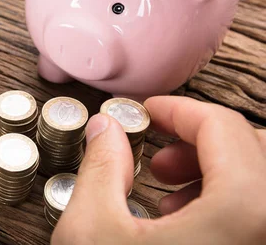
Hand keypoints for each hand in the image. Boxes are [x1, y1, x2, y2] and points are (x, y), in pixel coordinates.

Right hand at [51, 96, 265, 244]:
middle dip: (198, 140)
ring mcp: (262, 243)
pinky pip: (257, 216)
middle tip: (158, 149)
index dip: (176, 109)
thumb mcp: (92, 230)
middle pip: (253, 149)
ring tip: (164, 187)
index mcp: (244, 212)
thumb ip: (101, 167)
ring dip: (212, 171)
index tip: (147, 111)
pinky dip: (224, 203)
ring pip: (259, 183)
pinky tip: (181, 220)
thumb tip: (106, 130)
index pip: (222, 127)